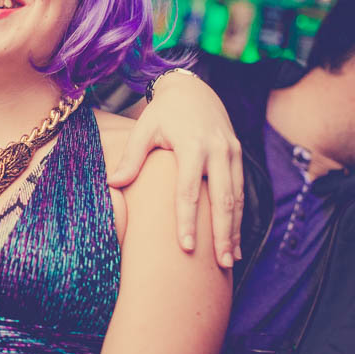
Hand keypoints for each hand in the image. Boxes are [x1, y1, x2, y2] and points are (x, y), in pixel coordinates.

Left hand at [108, 71, 242, 267]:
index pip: (189, 190)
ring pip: (237, 199)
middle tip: (221, 264)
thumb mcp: (144, 129)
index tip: (185, 247)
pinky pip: (241, 191)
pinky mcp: (238, 156)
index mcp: (192, 145)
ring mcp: (232, 153)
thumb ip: (131, 157)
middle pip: (223, 200)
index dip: (187, 220)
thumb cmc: (163, 112)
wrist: (193, 89)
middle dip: (222, 234)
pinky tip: (235, 239)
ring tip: (229, 260)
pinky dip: (239, 217)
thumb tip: (112, 183)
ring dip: (234, 230)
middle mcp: (218, 151)